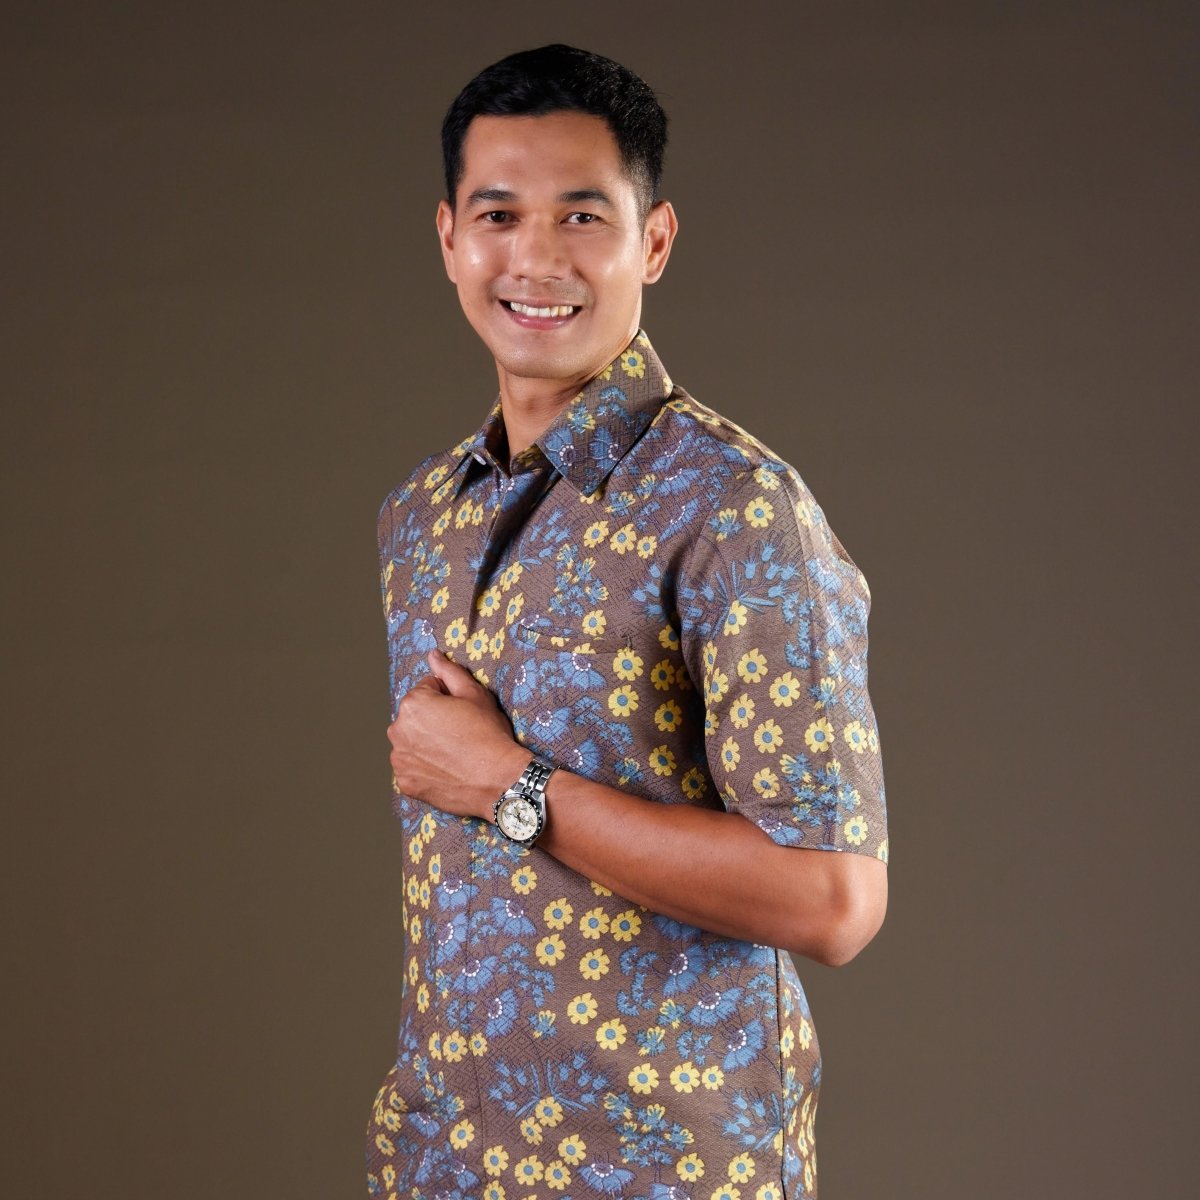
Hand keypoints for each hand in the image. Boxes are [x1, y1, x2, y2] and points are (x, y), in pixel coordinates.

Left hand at [387, 650, 529, 819]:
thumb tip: (433, 655)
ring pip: (412, 741)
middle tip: (460, 733)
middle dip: (433, 720)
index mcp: (413, 704)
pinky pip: (412, 767)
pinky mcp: (405, 782)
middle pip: (416, 716)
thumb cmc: (488, 735)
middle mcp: (398, 730)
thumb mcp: (475, 695)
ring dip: (426, 743)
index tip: (463, 713)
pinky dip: (425, 767)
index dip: (448, 698)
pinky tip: (446, 769)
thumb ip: (449, 671)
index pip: (427, 690)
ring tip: (454, 753)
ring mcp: (400, 759)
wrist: (498, 780)